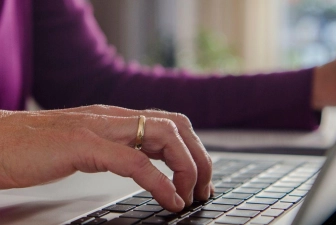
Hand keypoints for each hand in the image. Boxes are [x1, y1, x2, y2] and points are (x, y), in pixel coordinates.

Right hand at [0, 105, 212, 211]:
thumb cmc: (38, 148)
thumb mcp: (91, 144)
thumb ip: (120, 149)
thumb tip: (149, 166)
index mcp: (118, 118)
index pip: (172, 123)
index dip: (194, 150)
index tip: (199, 180)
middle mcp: (115, 118)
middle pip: (178, 126)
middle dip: (200, 158)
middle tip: (202, 189)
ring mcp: (100, 128)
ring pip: (164, 135)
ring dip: (186, 167)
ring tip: (188, 196)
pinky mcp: (83, 145)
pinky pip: (134, 161)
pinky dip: (159, 182)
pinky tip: (169, 200)